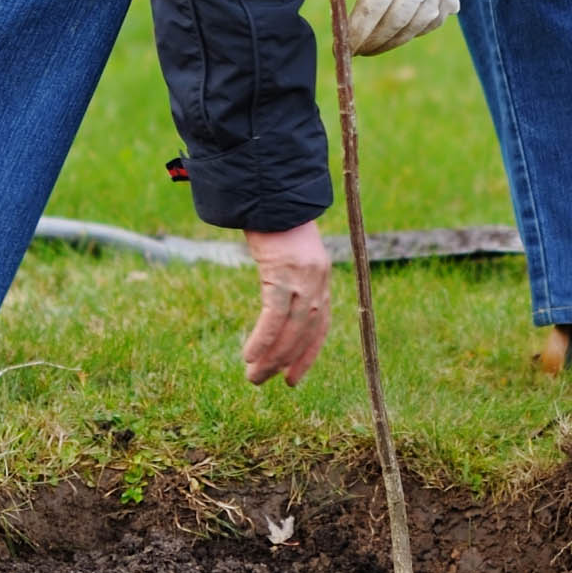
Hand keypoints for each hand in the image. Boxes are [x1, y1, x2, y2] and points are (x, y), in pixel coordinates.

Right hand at [239, 222, 332, 386]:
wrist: (270, 191)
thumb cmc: (274, 222)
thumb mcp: (289, 254)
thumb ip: (289, 279)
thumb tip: (277, 306)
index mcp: (322, 279)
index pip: (320, 327)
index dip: (307, 355)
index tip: (292, 378)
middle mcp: (318, 281)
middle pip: (305, 333)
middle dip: (285, 362)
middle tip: (262, 381)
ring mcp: (303, 278)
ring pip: (290, 330)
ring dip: (271, 357)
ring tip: (252, 376)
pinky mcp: (283, 272)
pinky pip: (274, 315)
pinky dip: (263, 339)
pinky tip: (249, 355)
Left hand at [336, 0, 472, 56]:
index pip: (374, 4)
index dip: (357, 29)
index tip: (342, 44)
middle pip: (393, 21)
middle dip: (370, 41)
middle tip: (352, 51)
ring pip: (412, 27)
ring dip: (389, 42)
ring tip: (370, 47)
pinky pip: (430, 23)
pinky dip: (411, 33)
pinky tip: (396, 33)